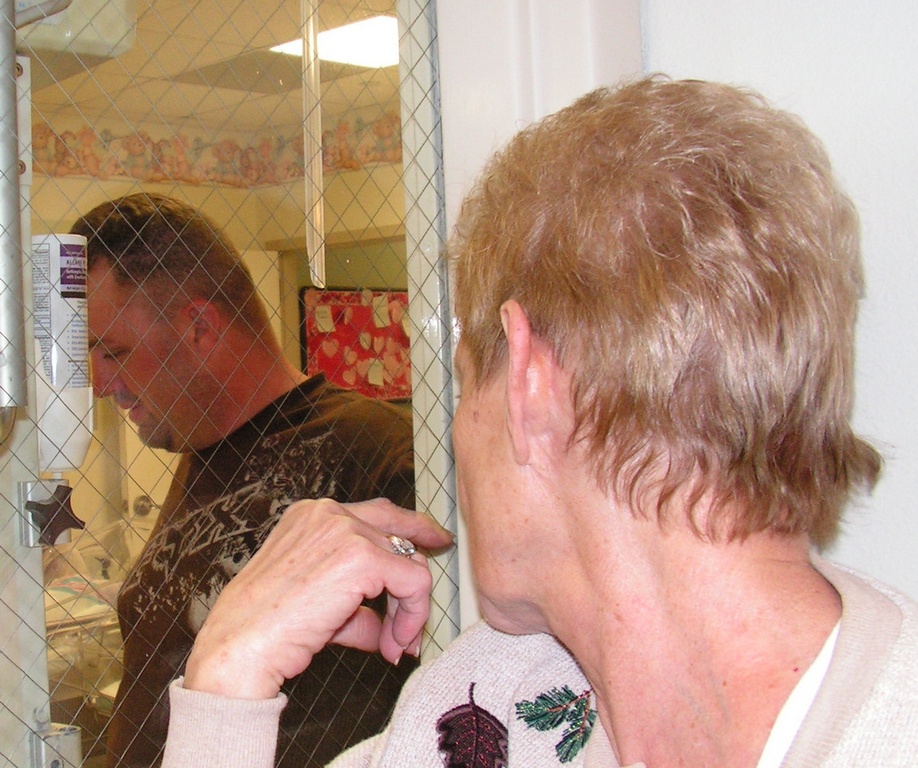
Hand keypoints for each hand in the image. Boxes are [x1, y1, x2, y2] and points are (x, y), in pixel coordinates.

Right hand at [182, 497, 452, 699]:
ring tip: (395, 644)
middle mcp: (330, 513)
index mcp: (311, 515)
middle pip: (399, 534)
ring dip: (409, 611)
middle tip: (416, 618)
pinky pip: (414, 583)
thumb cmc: (264, 628)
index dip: (412, 528)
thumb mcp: (318, 604)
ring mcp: (346, 531)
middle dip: (416, 575)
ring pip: (410, 564)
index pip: (378, 513)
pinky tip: (393, 643)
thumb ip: (357, 606)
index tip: (434, 541)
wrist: (241, 645)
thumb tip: (388, 629)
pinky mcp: (363, 557)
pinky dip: (412, 617)